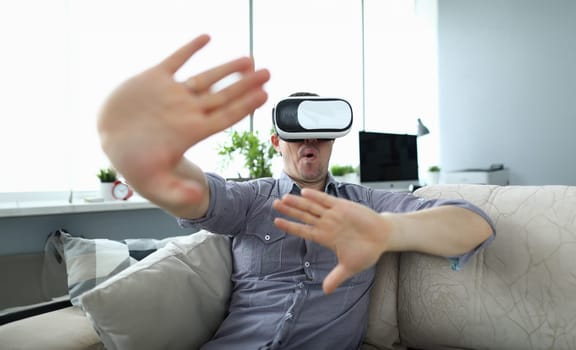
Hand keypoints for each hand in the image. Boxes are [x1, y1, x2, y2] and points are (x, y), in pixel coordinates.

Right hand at [97, 34, 269, 208]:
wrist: (112, 145)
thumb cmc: (137, 166)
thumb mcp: (156, 184)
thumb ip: (176, 191)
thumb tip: (195, 197)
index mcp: (191, 132)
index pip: (225, 117)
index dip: (245, 105)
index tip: (264, 95)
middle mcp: (186, 111)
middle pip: (223, 96)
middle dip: (246, 84)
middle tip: (267, 72)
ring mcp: (172, 94)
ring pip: (205, 77)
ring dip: (226, 67)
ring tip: (248, 59)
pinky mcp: (153, 80)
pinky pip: (175, 61)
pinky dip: (189, 49)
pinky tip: (205, 37)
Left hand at [272, 189, 390, 293]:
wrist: (383, 238)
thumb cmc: (366, 251)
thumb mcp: (349, 268)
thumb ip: (336, 277)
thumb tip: (326, 292)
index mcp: (326, 237)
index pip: (303, 231)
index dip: (290, 226)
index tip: (276, 222)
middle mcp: (327, 224)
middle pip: (304, 216)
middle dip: (289, 210)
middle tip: (274, 204)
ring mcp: (334, 215)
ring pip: (312, 207)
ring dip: (298, 202)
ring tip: (284, 197)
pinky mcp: (343, 207)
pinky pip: (327, 201)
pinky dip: (316, 197)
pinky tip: (304, 193)